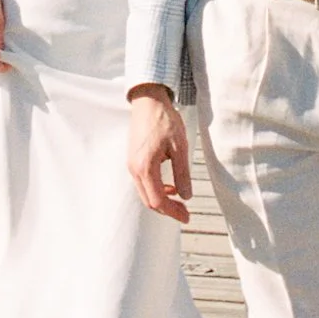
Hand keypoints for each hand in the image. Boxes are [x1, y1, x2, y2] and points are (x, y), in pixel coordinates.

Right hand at [126, 84, 192, 221]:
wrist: (148, 101)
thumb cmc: (164, 120)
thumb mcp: (180, 147)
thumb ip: (183, 173)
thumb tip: (186, 196)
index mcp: (145, 167)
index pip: (158, 200)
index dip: (173, 212)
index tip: (187, 216)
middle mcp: (134, 169)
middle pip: (149, 201)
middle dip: (167, 210)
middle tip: (185, 212)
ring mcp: (131, 165)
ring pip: (145, 193)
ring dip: (161, 199)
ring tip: (179, 199)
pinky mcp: (133, 160)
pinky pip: (142, 183)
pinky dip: (156, 189)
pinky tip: (170, 185)